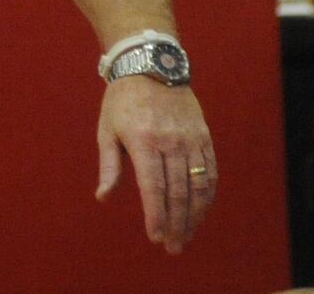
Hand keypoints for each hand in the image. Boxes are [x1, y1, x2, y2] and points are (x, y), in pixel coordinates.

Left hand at [95, 75, 215, 252]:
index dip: (156, 215)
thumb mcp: (107, 130)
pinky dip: (207, 194)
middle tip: (173, 247)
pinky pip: (210, 171)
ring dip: (195, 215)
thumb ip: (109, 166)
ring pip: (198, 185)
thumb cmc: (122, 101)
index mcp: (143, 141)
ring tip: (187, 235)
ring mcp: (190, 139)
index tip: (156, 236)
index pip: (153, 187)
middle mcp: (170, 142)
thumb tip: (103, 196)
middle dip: (177, 223)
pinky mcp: (204, 136)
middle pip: (178, 192)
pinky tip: (202, 210)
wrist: (149, 66)